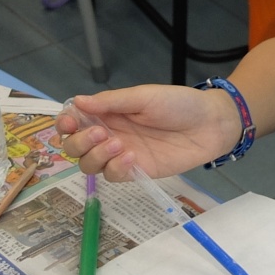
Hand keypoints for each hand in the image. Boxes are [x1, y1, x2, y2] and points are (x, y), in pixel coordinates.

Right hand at [58, 86, 242, 179]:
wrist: (210, 124)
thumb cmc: (178, 104)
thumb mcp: (143, 97)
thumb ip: (110, 102)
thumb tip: (76, 102)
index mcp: (107, 113)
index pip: (74, 122)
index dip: (65, 124)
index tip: (69, 122)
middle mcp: (109, 134)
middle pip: (75, 148)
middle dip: (79, 142)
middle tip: (99, 133)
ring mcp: (121, 155)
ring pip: (90, 165)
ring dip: (96, 156)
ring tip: (118, 144)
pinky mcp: (136, 172)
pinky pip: (113, 176)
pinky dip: (115, 168)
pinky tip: (131, 157)